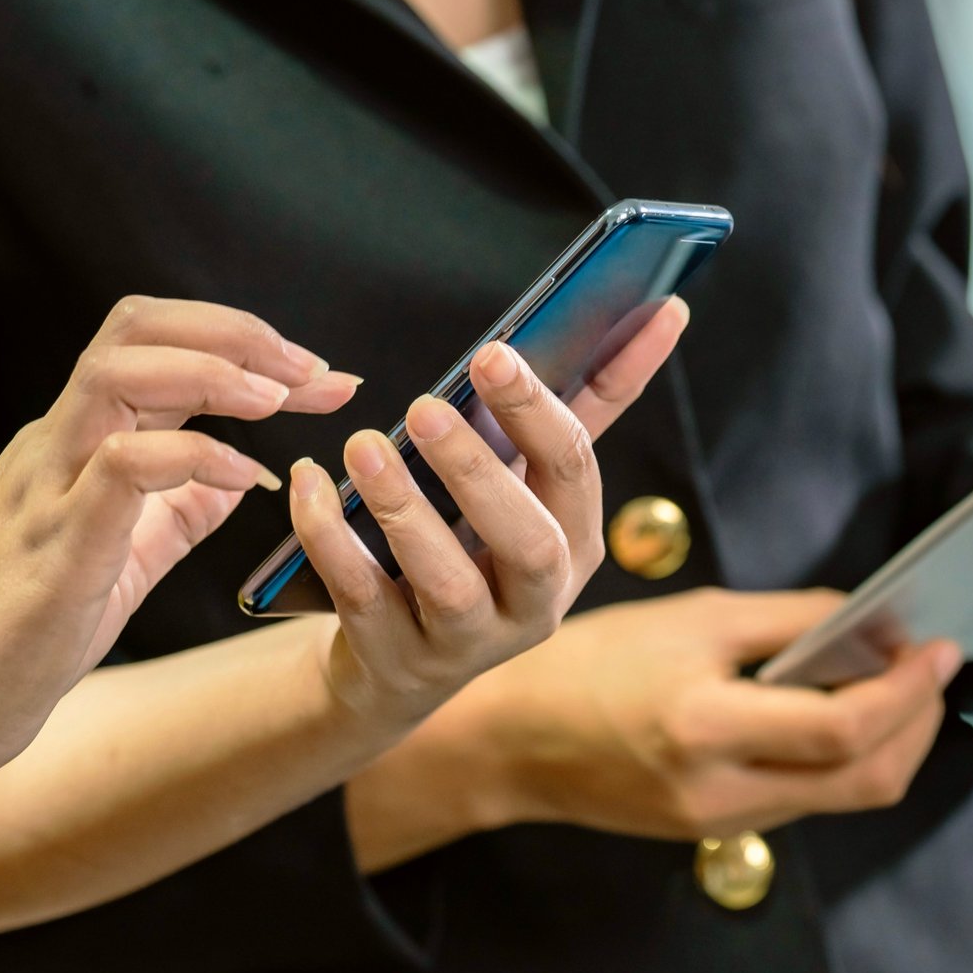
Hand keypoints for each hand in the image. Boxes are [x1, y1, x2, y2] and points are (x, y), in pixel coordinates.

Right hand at [0, 296, 355, 779]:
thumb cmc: (22, 635)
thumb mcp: (121, 555)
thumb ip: (178, 509)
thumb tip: (242, 474)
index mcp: (72, 441)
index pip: (152, 346)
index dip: (241, 343)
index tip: (318, 374)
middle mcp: (55, 444)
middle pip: (136, 329)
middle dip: (237, 332)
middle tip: (315, 370)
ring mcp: (48, 486)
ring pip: (119, 372)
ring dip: (215, 371)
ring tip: (282, 400)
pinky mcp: (57, 543)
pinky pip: (125, 465)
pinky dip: (196, 455)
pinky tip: (247, 477)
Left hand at [295, 300, 690, 730]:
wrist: (398, 662)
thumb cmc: (470, 544)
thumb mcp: (525, 481)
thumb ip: (582, 405)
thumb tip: (663, 310)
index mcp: (574, 541)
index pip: (573, 469)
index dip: (535, 409)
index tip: (490, 354)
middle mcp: (537, 600)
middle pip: (529, 541)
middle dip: (478, 471)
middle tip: (423, 407)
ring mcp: (471, 640)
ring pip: (450, 583)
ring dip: (405, 509)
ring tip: (361, 446)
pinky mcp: (401, 660)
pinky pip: (365, 600)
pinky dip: (331, 539)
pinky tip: (309, 484)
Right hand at [345, 587, 964, 866]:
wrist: (504, 739)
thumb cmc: (588, 663)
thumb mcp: (691, 620)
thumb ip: (790, 622)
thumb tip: (876, 622)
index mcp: (702, 728)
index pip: (844, 728)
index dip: (908, 690)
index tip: (938, 647)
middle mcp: (716, 791)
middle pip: (866, 780)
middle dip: (917, 723)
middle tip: (933, 668)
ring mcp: (716, 822)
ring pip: (843, 796)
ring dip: (887, 742)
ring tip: (898, 685)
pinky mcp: (711, 831)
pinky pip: (803, 800)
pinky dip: (838, 757)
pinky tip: (840, 711)